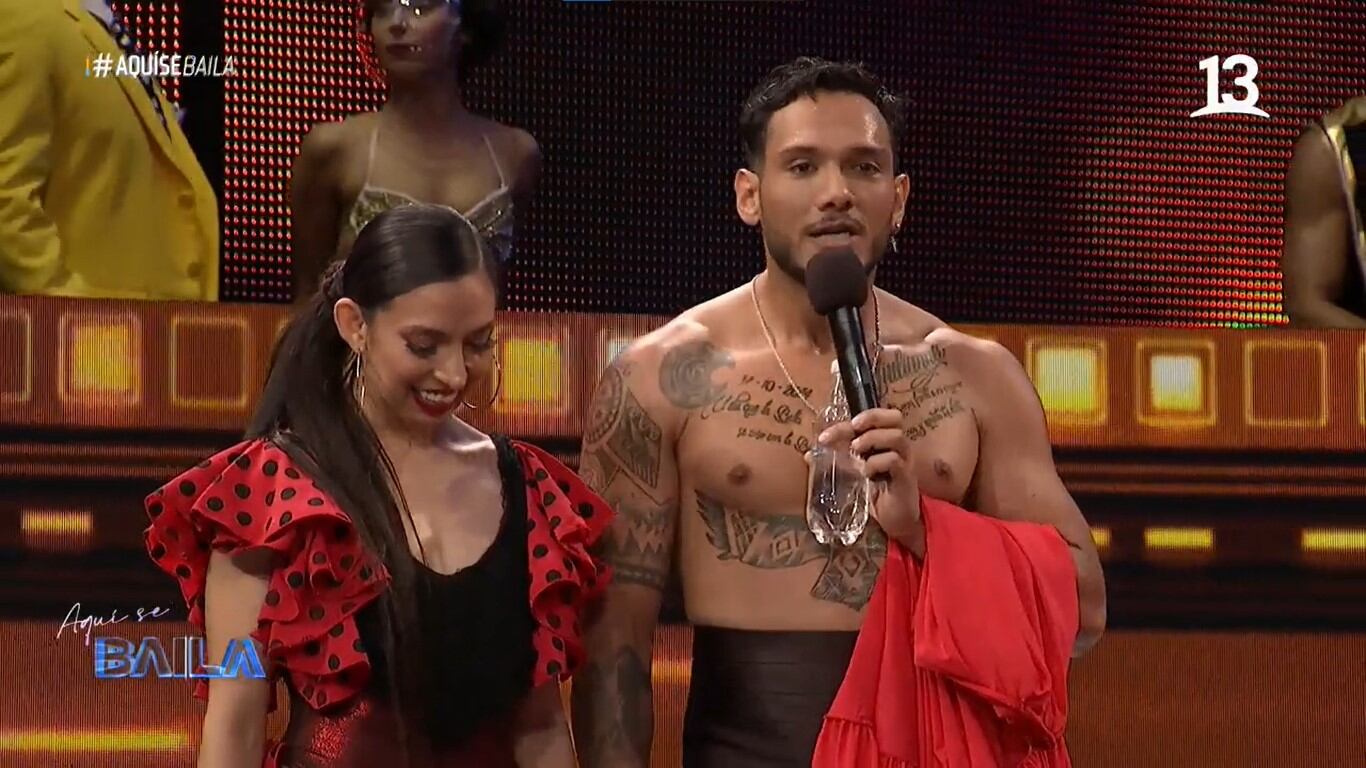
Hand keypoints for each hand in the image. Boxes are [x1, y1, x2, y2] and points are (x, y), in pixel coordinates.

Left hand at [818, 408, 922, 544]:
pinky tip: (867, 474)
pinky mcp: (906, 477)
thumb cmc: (876, 491)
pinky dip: (877, 463)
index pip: (871, 419)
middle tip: (853, 430)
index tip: (825, 437)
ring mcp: (905, 460)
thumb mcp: (853, 472)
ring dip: (872, 440)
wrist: (895, 519)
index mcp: (885, 440)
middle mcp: (897, 446)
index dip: (846, 423)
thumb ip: (837, 460)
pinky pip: (895, 461)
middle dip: (871, 418)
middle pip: (895, 416)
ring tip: (856, 453)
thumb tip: (809, 455)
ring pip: (896, 436)